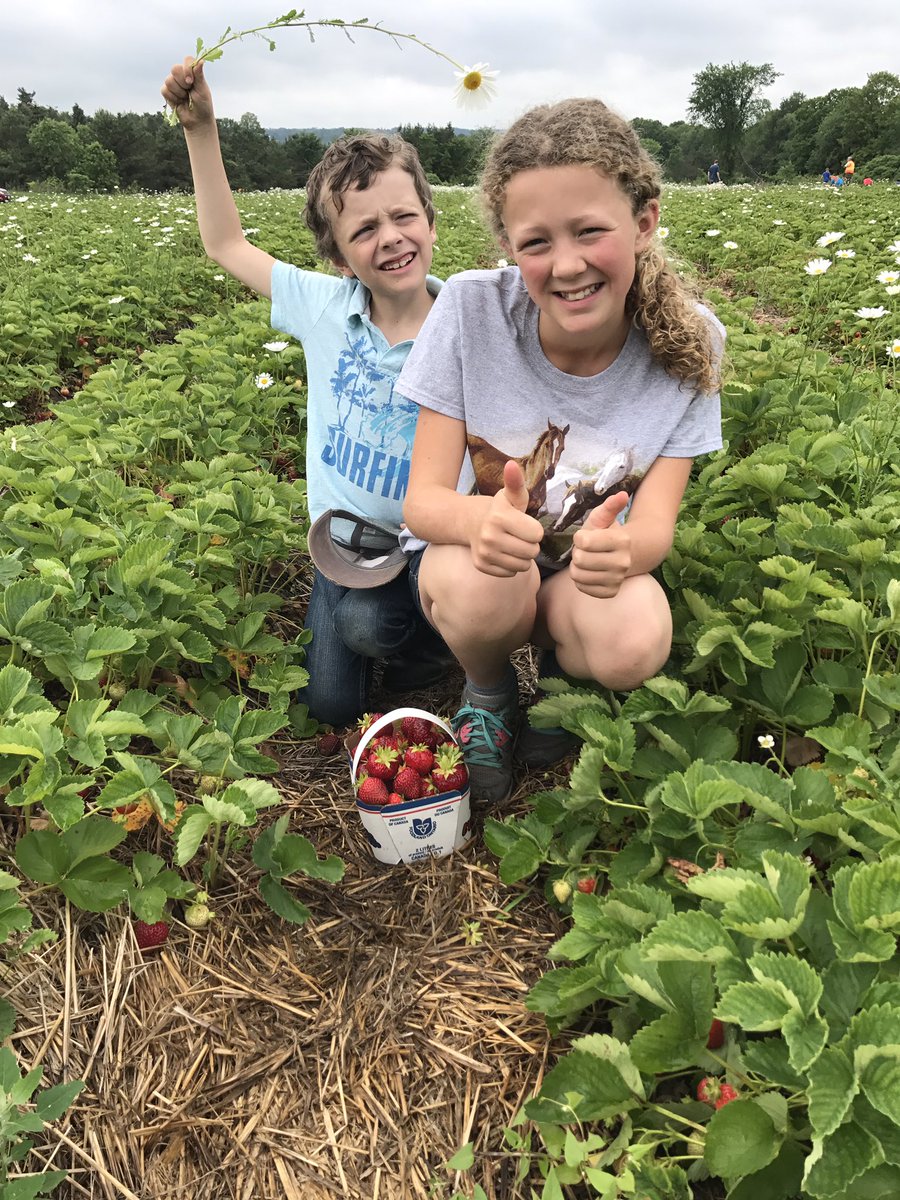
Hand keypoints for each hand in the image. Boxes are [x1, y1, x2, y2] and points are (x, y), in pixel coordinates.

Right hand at [161, 58, 214, 129]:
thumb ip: (199, 75)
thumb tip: (201, 61)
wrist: (197, 121)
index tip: (191, 81)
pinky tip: (179, 102)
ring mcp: (174, 83)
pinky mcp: (167, 92)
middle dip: (182, 82)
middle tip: (189, 91)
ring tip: (185, 98)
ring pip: (169, 80)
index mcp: (193, 72)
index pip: (187, 60)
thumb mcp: (203, 90)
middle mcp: (182, 75)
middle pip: (175, 68)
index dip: (187, 68)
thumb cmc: (203, 105)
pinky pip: (165, 90)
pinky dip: (173, 98)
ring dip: (179, 92)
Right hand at [470, 460, 543, 576]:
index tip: (524, 524)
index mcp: (500, 517)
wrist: (469, 522)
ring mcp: (484, 552)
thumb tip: (511, 465)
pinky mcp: (482, 566)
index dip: (534, 529)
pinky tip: (503, 553)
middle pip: (532, 552)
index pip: (537, 534)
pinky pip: (511, 573)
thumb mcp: (510, 496)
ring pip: (523, 566)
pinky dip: (510, 566)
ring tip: (512, 544)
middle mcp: (490, 536)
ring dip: (522, 557)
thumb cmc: (499, 509)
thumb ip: (516, 482)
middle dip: (530, 544)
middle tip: (518, 535)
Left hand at [569, 491, 630, 597]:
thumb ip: (609, 506)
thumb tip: (622, 494)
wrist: (622, 556)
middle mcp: (623, 562)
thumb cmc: (605, 533)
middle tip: (586, 551)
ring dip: (577, 567)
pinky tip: (590, 573)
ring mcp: (617, 579)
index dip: (579, 538)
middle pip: (579, 560)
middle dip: (577, 553)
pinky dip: (581, 580)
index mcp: (621, 541)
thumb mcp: (603, 517)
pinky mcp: (610, 592)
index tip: (586, 536)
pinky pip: (582, 588)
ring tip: (587, 561)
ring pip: (578, 575)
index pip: (583, 541)